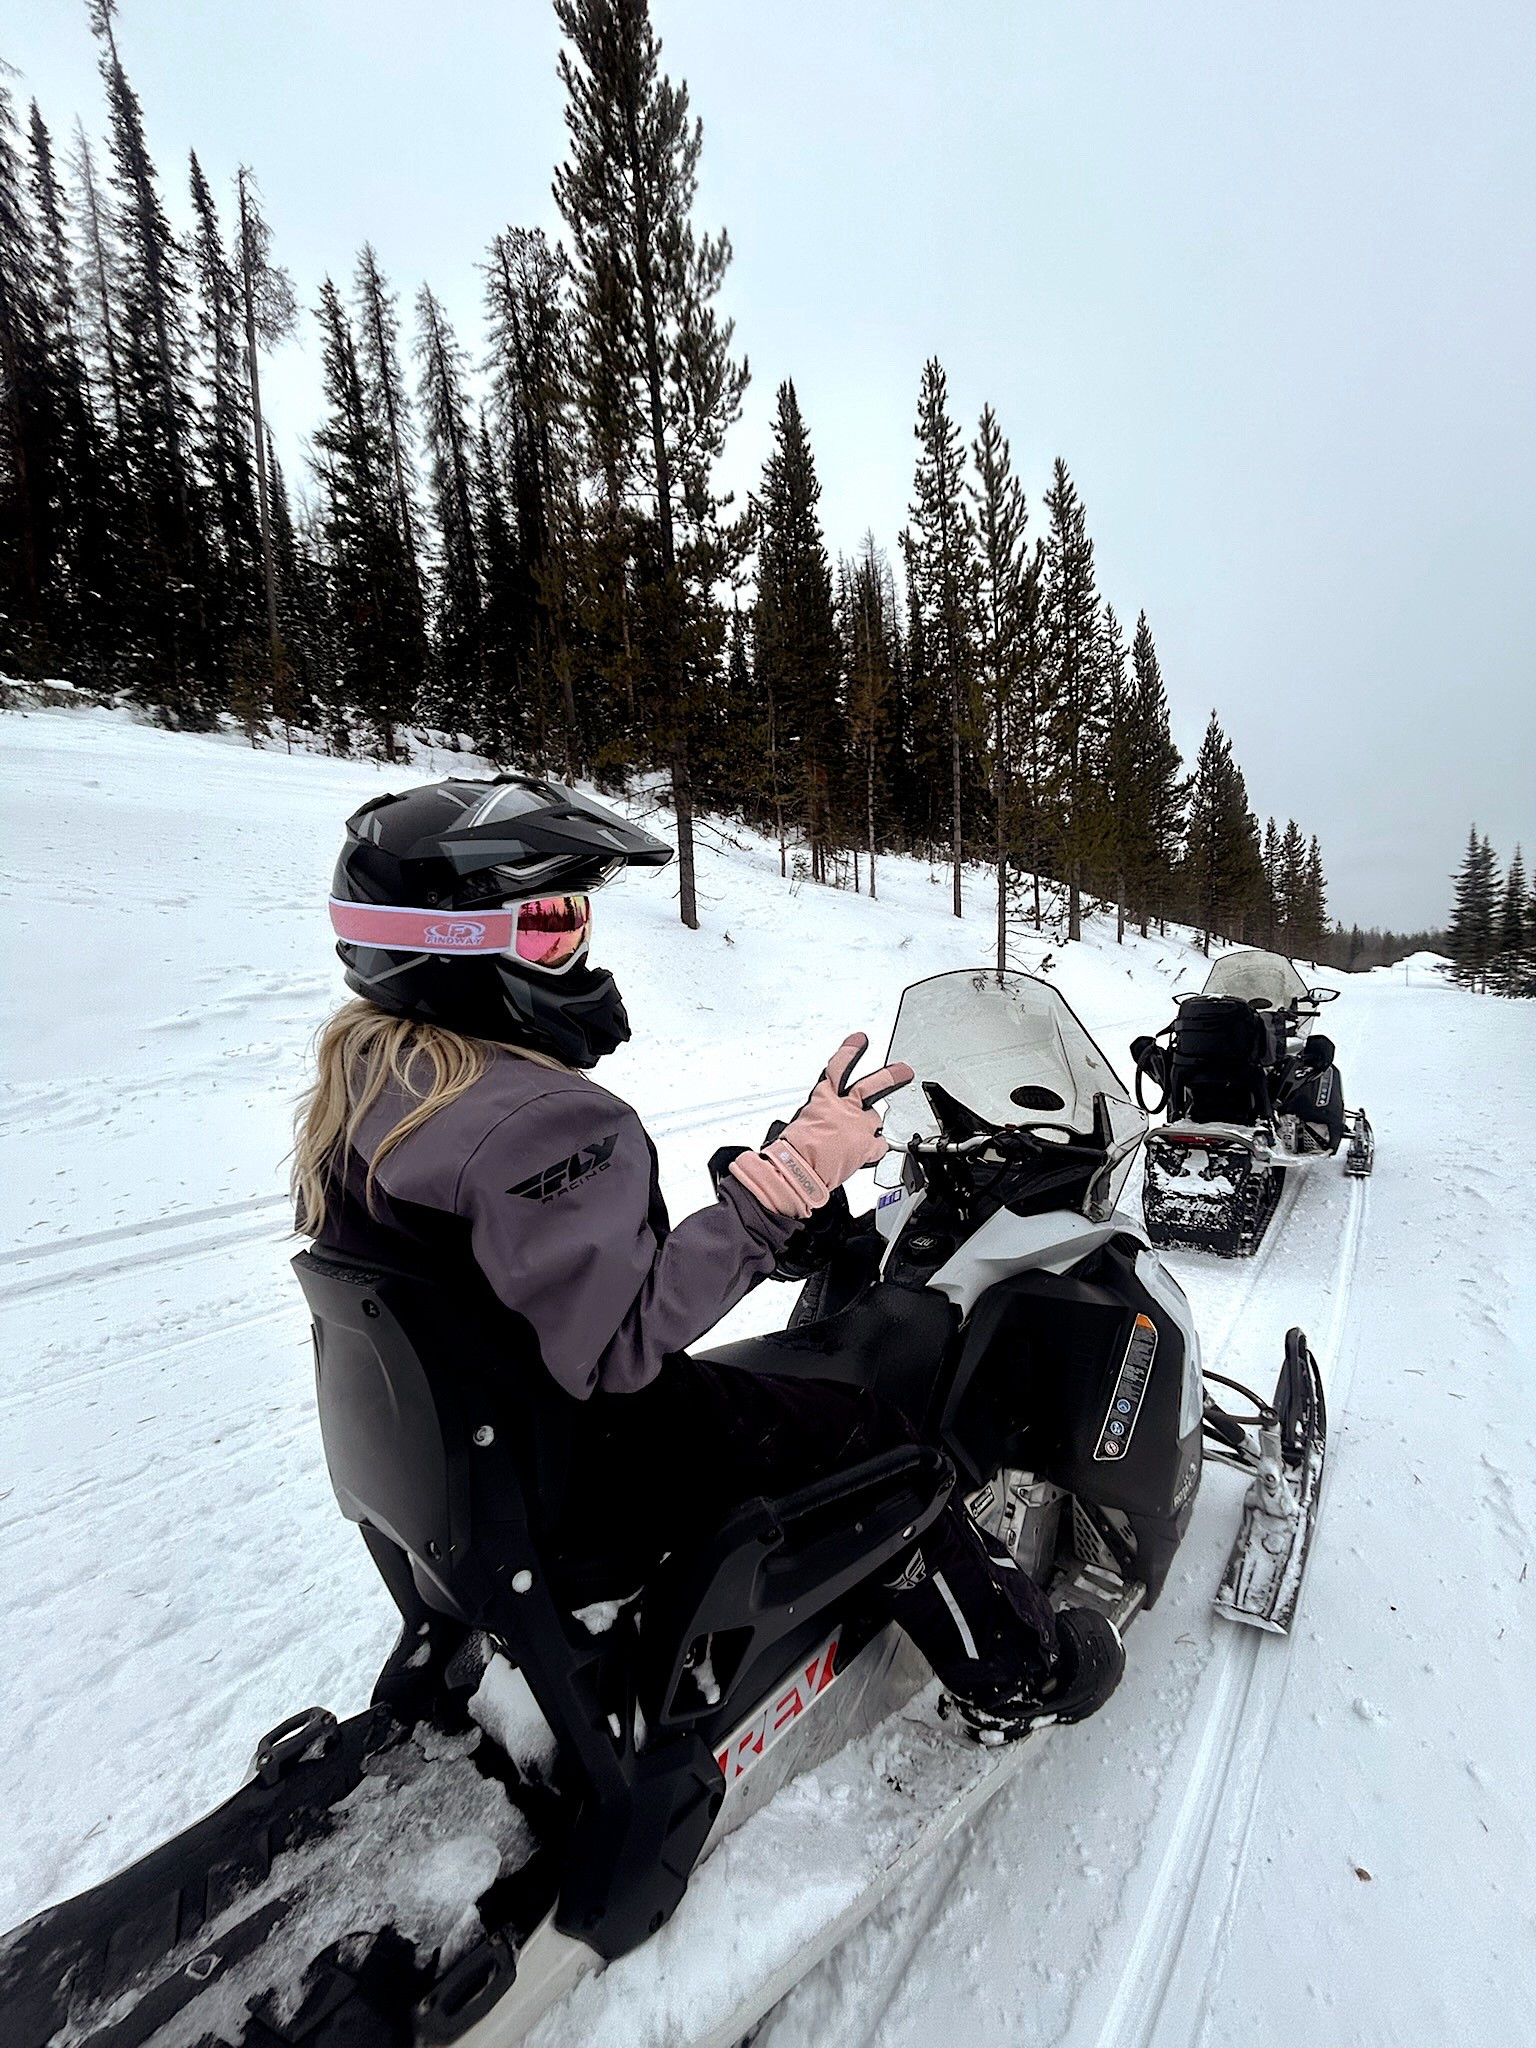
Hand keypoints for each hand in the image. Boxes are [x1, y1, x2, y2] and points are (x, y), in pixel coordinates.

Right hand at [730, 1034, 914, 1220]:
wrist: (798, 1170)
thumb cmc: (793, 1150)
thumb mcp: (801, 1123)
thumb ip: (820, 1117)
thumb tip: (826, 1122)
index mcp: (823, 1098)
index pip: (838, 1068)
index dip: (850, 1051)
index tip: (859, 1040)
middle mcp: (844, 1108)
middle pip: (874, 1085)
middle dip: (891, 1076)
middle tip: (904, 1071)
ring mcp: (859, 1126)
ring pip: (876, 1120)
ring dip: (871, 1128)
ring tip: (865, 1137)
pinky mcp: (868, 1145)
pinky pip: (878, 1146)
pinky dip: (872, 1151)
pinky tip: (862, 1155)